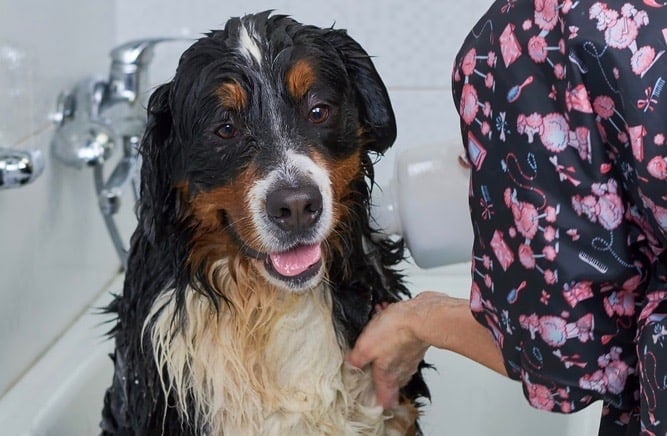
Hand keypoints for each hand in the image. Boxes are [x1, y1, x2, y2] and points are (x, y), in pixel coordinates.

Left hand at [346, 292, 442, 408]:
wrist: (420, 316)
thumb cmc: (395, 333)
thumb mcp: (365, 348)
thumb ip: (356, 361)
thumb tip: (350, 366)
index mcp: (388, 377)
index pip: (386, 402)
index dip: (377, 404)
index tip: (369, 401)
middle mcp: (402, 371)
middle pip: (390, 382)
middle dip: (378, 374)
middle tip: (367, 367)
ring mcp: (410, 358)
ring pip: (394, 360)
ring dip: (383, 349)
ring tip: (374, 335)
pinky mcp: (414, 344)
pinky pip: (400, 343)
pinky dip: (391, 335)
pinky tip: (384, 321)